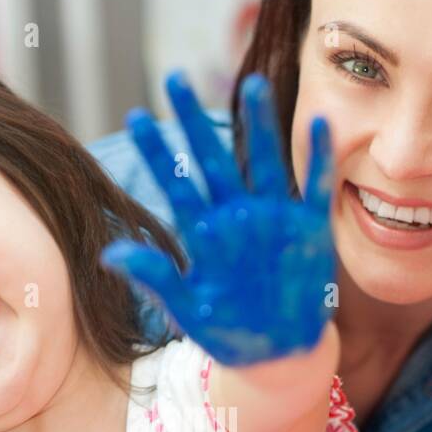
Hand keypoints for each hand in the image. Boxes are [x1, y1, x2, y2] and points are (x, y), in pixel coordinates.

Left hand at [101, 71, 334, 366]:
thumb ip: (155, 277)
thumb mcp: (187, 308)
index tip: (135, 117)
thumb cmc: (227, 332)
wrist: (276, 354)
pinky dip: (320, 159)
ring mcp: (274, 219)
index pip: (176, 183)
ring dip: (260, 124)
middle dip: (194, 119)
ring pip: (265, 161)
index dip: (157, 151)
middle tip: (175, 78)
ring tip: (250, 84)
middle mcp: (237, 217)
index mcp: (206, 233)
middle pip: (213, 158)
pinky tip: (322, 125)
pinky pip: (315, 187)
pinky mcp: (309, 230)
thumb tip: (109, 254)